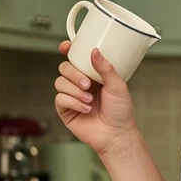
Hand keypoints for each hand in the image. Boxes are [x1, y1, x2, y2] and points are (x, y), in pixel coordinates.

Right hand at [54, 42, 138, 156]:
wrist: (117, 134)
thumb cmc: (120, 111)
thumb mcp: (118, 86)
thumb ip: (106, 68)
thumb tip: (94, 51)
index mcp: (92, 75)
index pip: (76, 58)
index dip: (68, 50)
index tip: (66, 46)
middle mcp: (80, 84)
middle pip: (65, 68)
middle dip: (74, 74)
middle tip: (88, 84)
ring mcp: (71, 96)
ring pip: (59, 82)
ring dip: (75, 91)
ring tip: (90, 100)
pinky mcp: (65, 110)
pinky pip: (60, 99)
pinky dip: (73, 103)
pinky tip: (86, 109)